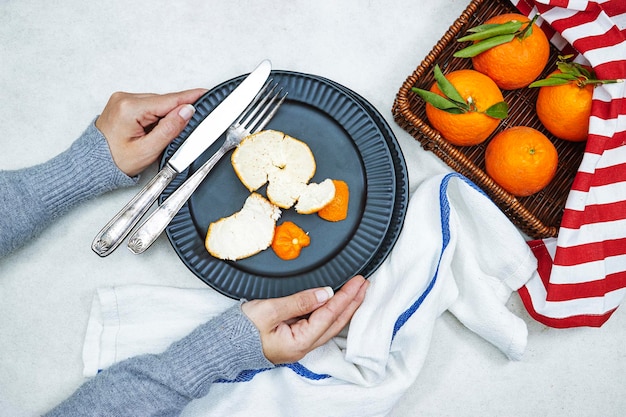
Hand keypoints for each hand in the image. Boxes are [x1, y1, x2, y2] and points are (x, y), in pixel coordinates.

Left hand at [95, 89, 206, 176]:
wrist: (92, 164)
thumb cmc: (114, 161)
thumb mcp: (147, 150)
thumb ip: (169, 129)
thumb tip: (187, 111)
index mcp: (130, 108)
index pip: (169, 100)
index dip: (190, 98)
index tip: (206, 93)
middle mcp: (125, 99)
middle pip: (164, 102)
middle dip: (176, 115)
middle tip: (183, 132)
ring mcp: (123, 99)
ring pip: (158, 104)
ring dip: (164, 118)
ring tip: (157, 137)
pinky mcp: (124, 103)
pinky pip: (149, 106)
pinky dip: (155, 117)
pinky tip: (151, 131)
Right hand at [241, 275, 368, 363]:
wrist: (223, 344)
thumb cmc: (241, 329)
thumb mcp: (269, 310)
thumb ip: (299, 301)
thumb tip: (325, 293)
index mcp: (298, 341)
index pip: (329, 315)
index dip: (346, 297)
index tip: (358, 282)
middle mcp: (303, 346)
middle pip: (336, 323)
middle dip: (353, 302)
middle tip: (365, 284)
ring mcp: (300, 343)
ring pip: (330, 325)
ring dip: (345, 307)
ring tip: (358, 292)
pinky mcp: (295, 338)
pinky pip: (320, 324)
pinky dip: (332, 312)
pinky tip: (337, 303)